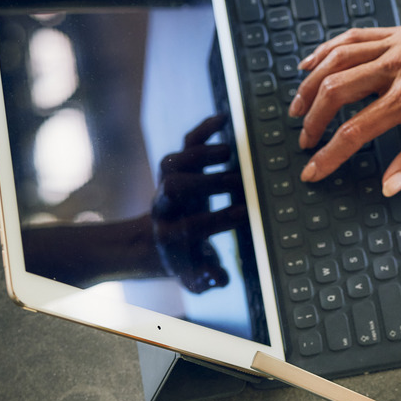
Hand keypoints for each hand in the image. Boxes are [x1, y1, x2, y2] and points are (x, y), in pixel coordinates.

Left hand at [153, 115, 245, 293]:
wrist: (156, 242)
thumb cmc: (184, 260)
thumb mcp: (193, 279)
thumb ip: (206, 281)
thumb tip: (219, 278)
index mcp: (169, 234)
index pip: (190, 224)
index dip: (216, 219)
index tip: (244, 215)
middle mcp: (163, 205)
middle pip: (175, 186)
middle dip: (207, 183)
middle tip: (241, 183)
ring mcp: (167, 182)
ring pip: (175, 160)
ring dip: (201, 154)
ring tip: (231, 153)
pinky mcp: (176, 166)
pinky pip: (185, 143)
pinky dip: (203, 129)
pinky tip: (225, 119)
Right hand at [290, 15, 400, 195]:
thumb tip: (390, 185)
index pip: (355, 131)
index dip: (329, 155)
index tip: (313, 171)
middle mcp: (394, 67)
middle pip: (334, 92)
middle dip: (313, 121)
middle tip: (304, 142)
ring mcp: (393, 46)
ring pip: (335, 62)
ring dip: (310, 87)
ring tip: (295, 109)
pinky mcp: (396, 33)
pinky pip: (350, 38)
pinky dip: (324, 51)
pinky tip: (310, 63)